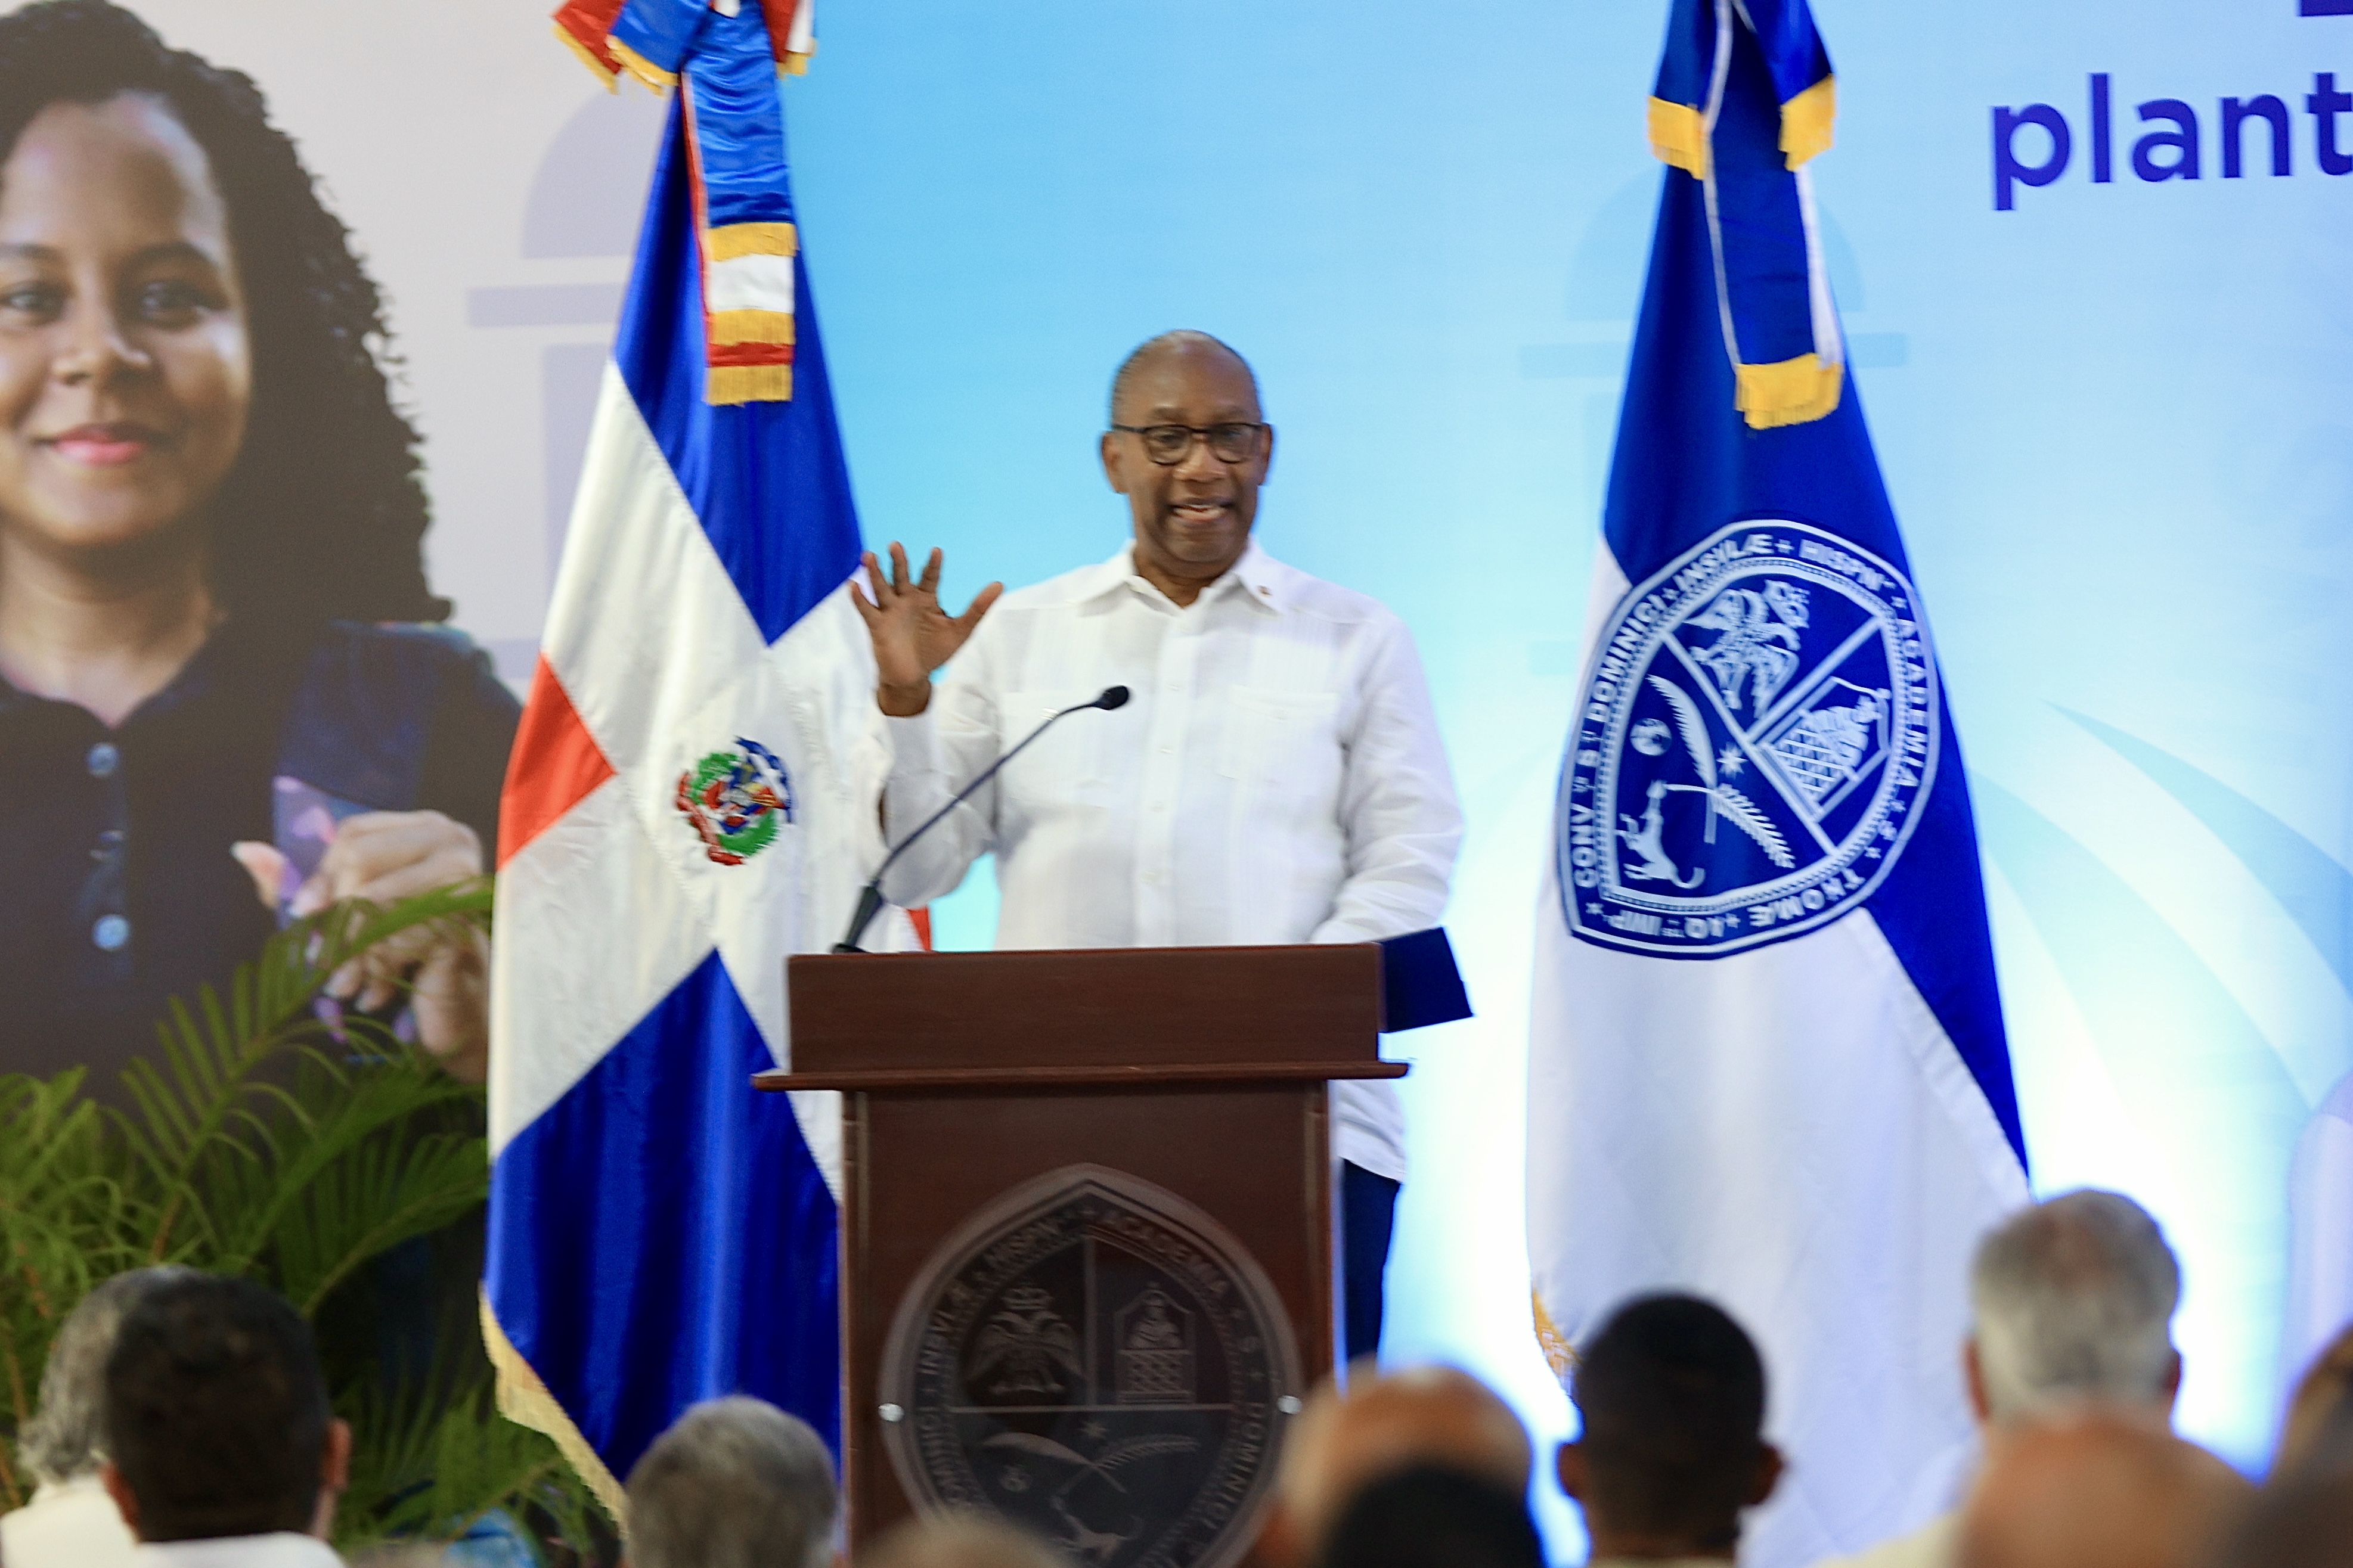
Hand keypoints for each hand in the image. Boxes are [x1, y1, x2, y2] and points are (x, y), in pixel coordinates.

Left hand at [229, 811, 489, 1084]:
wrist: (458, 1003)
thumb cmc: (401, 951)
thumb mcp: (340, 914)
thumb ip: (295, 882)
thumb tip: (243, 850)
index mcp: (423, 829)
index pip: (355, 835)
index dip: (322, 874)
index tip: (304, 914)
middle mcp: (452, 842)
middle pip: (362, 859)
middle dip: (335, 915)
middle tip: (323, 962)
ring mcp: (463, 882)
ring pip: (377, 900)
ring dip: (353, 951)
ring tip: (344, 985)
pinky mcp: (465, 925)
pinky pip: (400, 939)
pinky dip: (380, 970)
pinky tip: (375, 992)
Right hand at [850, 543, 1000, 715]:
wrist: (914, 677)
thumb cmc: (936, 650)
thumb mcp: (961, 630)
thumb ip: (978, 608)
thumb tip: (1000, 584)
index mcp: (926, 599)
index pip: (930, 577)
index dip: (933, 565)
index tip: (937, 551)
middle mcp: (906, 600)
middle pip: (901, 576)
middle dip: (898, 562)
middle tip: (896, 545)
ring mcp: (890, 612)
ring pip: (881, 588)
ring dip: (874, 573)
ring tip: (869, 556)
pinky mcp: (877, 626)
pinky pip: (867, 610)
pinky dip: (859, 599)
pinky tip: (853, 586)